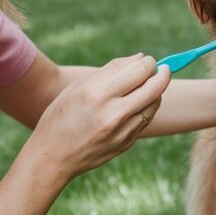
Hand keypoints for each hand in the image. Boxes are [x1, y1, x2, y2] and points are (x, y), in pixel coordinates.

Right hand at [30, 53, 170, 183]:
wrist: (53, 156)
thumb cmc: (61, 115)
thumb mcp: (78, 87)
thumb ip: (112, 70)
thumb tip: (140, 58)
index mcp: (98, 94)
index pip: (139, 71)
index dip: (149, 62)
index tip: (149, 60)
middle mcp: (113, 113)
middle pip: (155, 87)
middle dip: (163, 74)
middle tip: (163, 69)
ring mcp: (122, 131)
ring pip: (154, 104)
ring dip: (156, 91)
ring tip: (148, 85)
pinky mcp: (127, 143)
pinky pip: (146, 119)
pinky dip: (147, 107)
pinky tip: (138, 103)